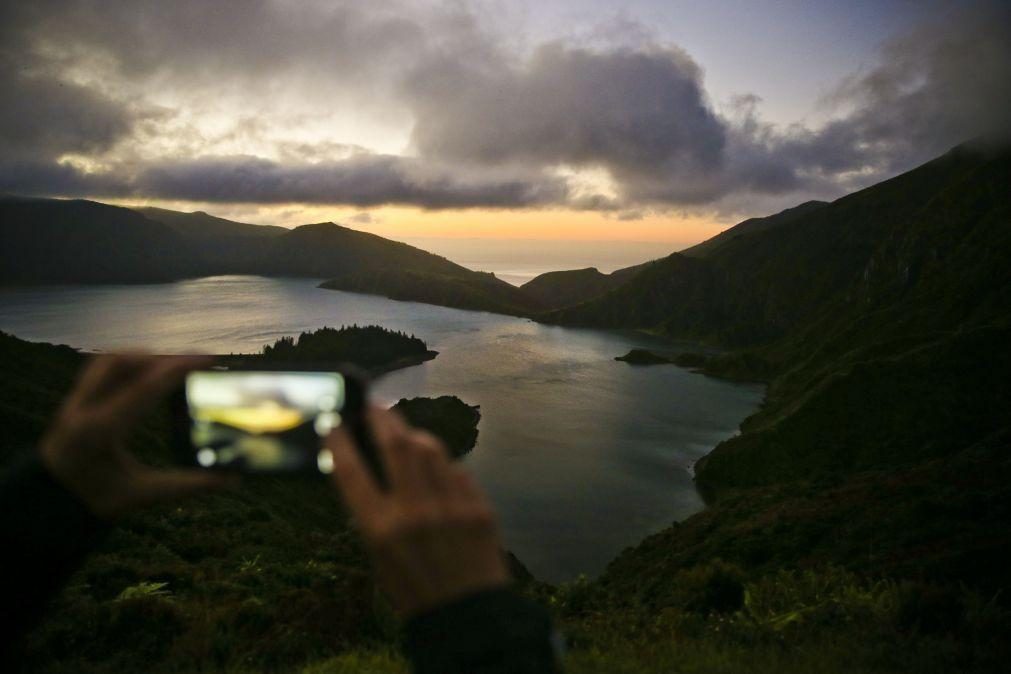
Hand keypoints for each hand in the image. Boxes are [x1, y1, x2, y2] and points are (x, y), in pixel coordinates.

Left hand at [40, 353, 230, 518]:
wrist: (49, 502)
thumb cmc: (95, 499)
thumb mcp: (142, 495)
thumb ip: (187, 485)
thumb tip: (231, 478)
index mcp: (101, 430)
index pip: (144, 387)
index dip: (177, 368)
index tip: (207, 358)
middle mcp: (83, 408)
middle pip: (122, 362)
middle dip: (161, 357)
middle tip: (193, 363)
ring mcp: (74, 400)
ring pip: (108, 360)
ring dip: (143, 356)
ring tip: (171, 366)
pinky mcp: (74, 399)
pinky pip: (100, 368)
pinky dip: (127, 363)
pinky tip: (147, 373)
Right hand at [328, 407, 508, 616]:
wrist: (467, 616)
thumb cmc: (414, 589)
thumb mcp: (379, 557)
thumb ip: (374, 513)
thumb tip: (367, 468)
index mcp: (381, 530)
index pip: (352, 471)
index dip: (338, 441)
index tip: (333, 422)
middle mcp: (415, 513)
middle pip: (396, 444)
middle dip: (383, 418)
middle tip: (376, 408)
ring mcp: (451, 508)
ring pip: (431, 449)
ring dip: (415, 436)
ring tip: (406, 435)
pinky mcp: (479, 508)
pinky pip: (458, 471)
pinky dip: (444, 467)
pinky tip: (438, 472)